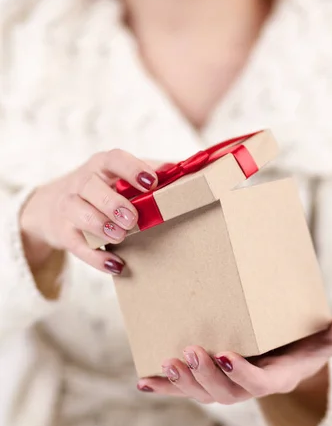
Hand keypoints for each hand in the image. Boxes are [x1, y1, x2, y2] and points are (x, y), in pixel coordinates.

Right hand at [20, 149, 157, 273]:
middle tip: (132, 219)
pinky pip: (77, 245)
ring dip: (99, 225)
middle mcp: (81, 182)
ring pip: (77, 211)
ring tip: (120, 236)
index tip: (152, 182)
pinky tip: (116, 265)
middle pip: (90, 186)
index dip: (132, 169)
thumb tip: (183, 169)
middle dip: (112, 203)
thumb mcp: (122, 176)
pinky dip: (96, 257)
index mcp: (101, 165)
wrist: (54, 206)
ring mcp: (69, 207)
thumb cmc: (103, 189)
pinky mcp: (64, 233)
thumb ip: (152, 171)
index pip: (113, 160)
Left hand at [137, 298, 331, 407]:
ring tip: (167, 362)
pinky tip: (144, 382)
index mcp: (276, 377)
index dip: (242, 374)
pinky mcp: (208, 381)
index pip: (260, 383)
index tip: (225, 354)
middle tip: (192, 352)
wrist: (284, 359)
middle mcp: (247, 387)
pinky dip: (165, 388)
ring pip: (202, 393)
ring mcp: (225, 386)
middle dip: (205, 376)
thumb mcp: (328, 337)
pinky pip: (185, 390)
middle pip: (224, 392)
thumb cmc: (305, 345)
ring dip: (183, 381)